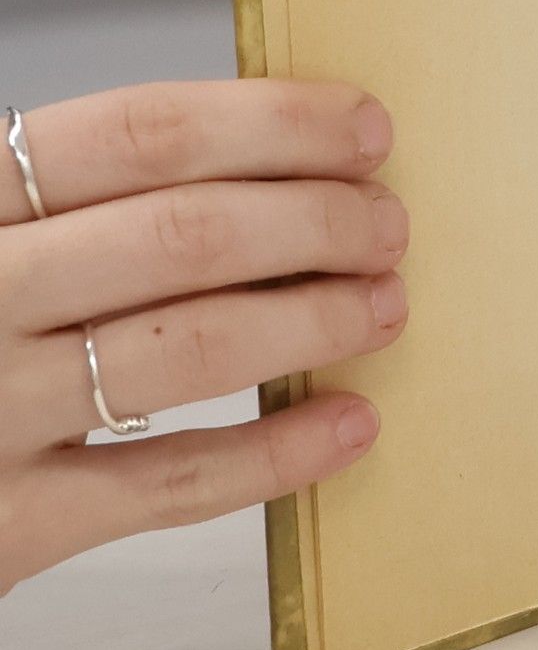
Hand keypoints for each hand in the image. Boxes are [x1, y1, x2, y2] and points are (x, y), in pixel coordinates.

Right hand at [0, 80, 407, 593]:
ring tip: (384, 306)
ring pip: (190, 347)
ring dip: (313, 321)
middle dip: (316, 223)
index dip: (272, 124)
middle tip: (387, 227)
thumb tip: (279, 164)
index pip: (138, 134)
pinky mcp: (6, 524)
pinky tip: (349, 423)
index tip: (366, 129)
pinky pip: (170, 484)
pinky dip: (276, 451)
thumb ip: (85, 203)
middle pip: (185, 234)